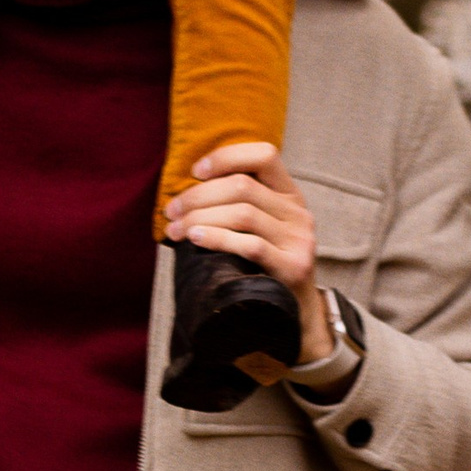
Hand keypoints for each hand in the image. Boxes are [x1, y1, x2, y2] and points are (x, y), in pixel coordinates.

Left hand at [164, 140, 331, 369]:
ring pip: (243, 213)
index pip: (264, 155)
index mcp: (289, 195)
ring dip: (200, 218)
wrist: (295, 315)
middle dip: (198, 195)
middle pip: (243, 186)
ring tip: (176, 230)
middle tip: (172, 211)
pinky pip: (250, 245)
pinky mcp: (294, 267)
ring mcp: (299, 239)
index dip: (226, 157)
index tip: (195, 172)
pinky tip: (195, 240)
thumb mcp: (258, 229)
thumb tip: (185, 192)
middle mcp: (298, 213)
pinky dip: (217, 238)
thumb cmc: (263, 267)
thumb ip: (236, 206)